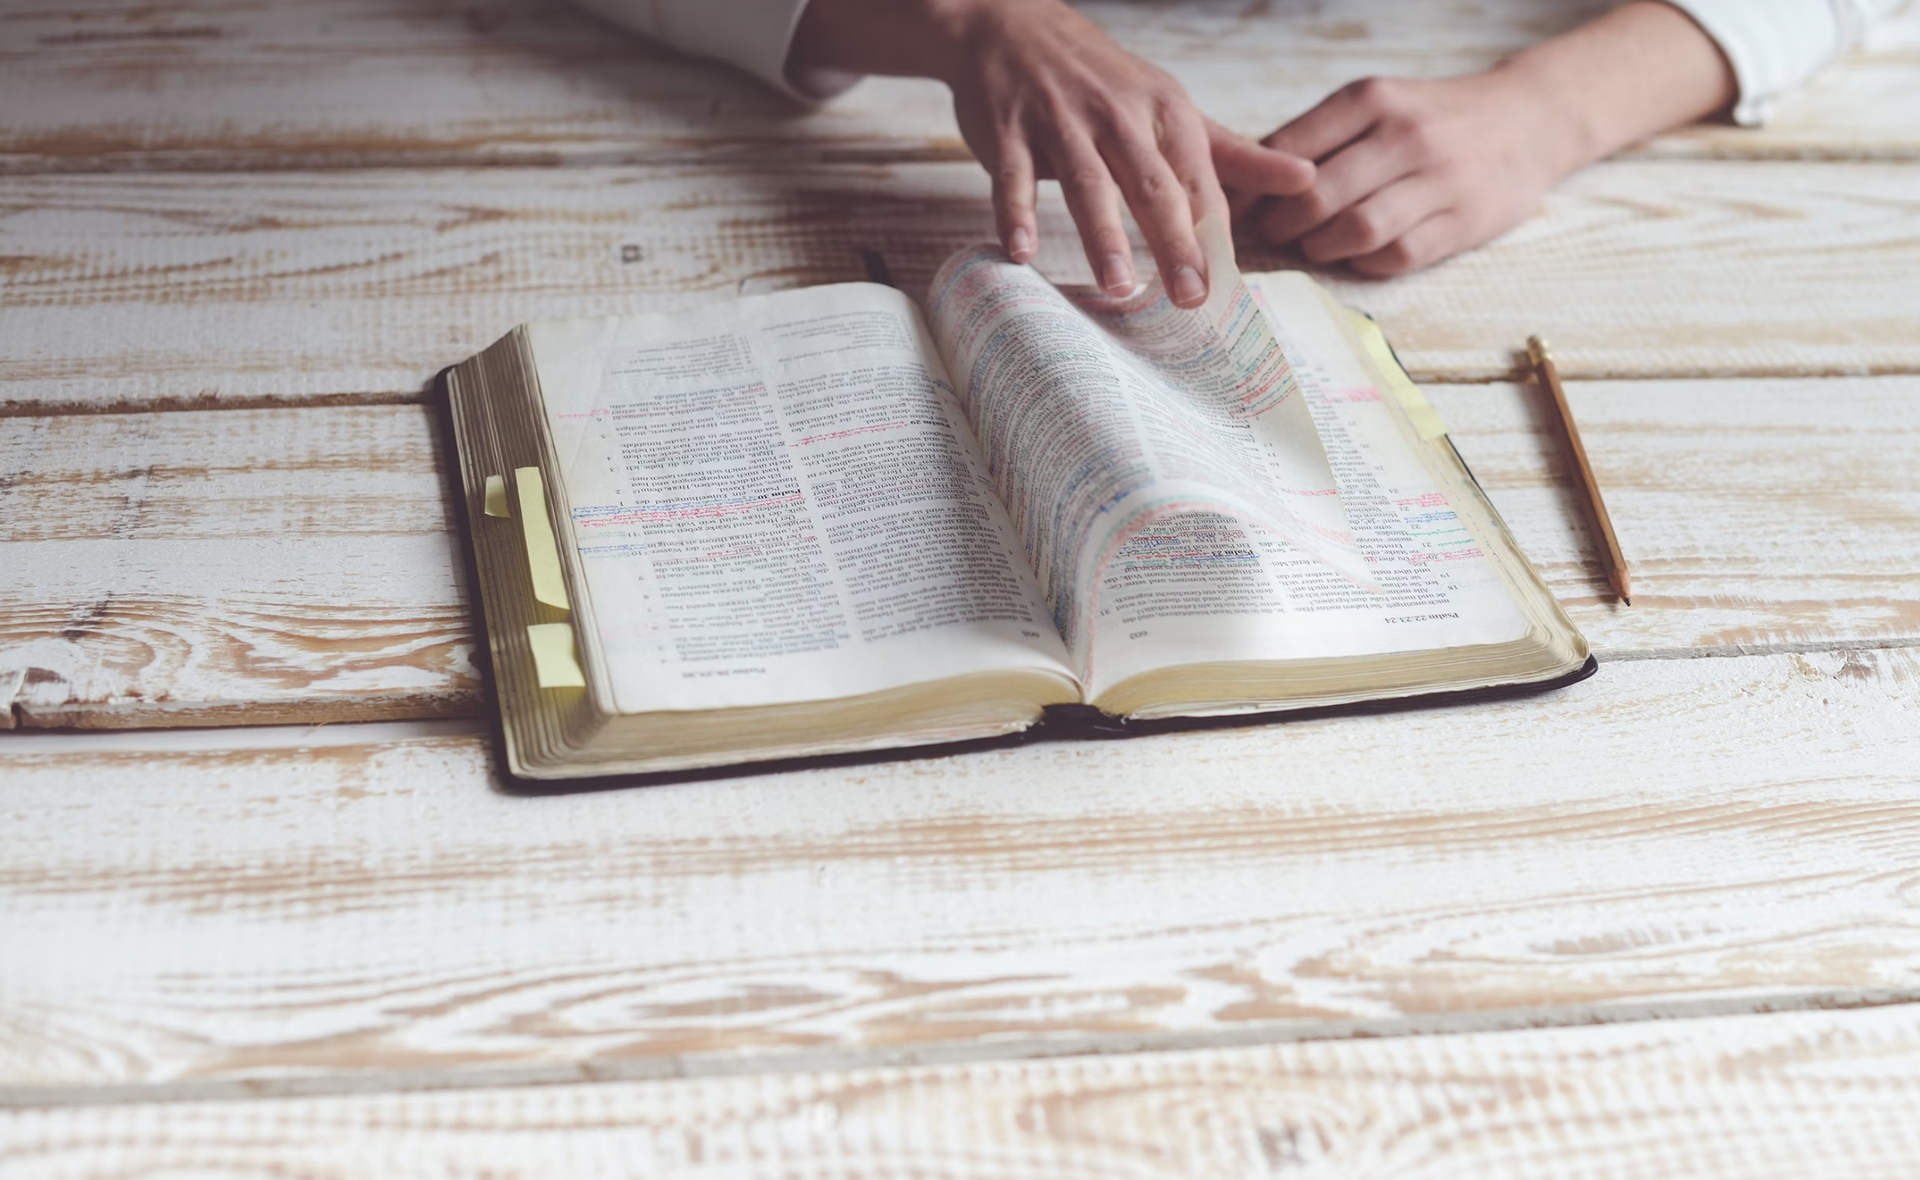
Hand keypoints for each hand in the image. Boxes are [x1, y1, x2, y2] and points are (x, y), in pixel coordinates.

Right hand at [791, 0, 1314, 306]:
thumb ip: (1233, 153)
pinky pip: (1014, 175)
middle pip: (1152, 184)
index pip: (1197, 180)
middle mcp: (1118, 113)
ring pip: (1087, 182)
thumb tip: (1305, 178)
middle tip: (1189, 297)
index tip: (1222, 290)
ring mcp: (1060, 119)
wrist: (1011, 24)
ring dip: (1103, 235)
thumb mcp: (1171, 106)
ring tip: (1118, 287)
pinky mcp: (1008, 129)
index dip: (1211, 236)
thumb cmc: (1102, 80)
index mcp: (1166, 109)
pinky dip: (1015, 212)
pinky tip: (1020, 253)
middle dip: (1172, 241)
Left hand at [1238, 70, 1577, 277]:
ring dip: (1321, 247)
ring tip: (1313, 245)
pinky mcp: (1462, 222)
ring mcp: (1439, 179)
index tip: (1241, 207)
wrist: (1529, 119)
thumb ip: (1318, 137)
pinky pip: (1395, 257)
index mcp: (1373, 99)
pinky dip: (1364, 264)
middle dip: (1281, 225)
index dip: (1255, 188)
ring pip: (1355, 230)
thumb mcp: (1378, 105)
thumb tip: (1245, 182)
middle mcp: (1406, 134)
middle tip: (1274, 234)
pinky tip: (1358, 255)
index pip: (1289, 150)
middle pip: (1316, 195)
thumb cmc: (1433, 118)